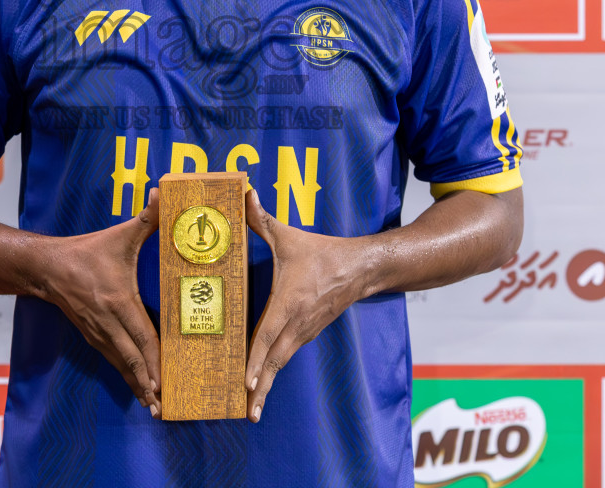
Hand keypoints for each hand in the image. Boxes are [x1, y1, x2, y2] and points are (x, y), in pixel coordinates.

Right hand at [42, 188, 162, 416]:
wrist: (46, 267)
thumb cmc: (87, 251)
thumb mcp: (119, 234)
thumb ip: (147, 218)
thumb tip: (164, 193)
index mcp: (117, 300)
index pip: (141, 335)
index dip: (154, 361)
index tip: (166, 382)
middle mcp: (107, 322)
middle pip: (132, 359)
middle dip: (148, 384)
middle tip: (164, 406)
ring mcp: (97, 332)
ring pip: (121, 364)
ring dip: (137, 386)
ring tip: (154, 407)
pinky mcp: (91, 335)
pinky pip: (112, 360)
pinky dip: (126, 376)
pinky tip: (137, 389)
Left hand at [244, 186, 364, 422]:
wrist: (363, 268)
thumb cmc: (323, 252)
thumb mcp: (288, 236)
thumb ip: (260, 219)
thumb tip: (241, 193)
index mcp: (290, 302)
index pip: (268, 334)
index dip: (255, 358)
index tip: (244, 381)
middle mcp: (298, 322)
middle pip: (275, 360)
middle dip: (260, 387)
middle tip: (247, 412)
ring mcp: (305, 331)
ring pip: (282, 362)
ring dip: (267, 385)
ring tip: (251, 409)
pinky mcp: (309, 332)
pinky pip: (287, 355)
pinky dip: (273, 371)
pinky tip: (261, 382)